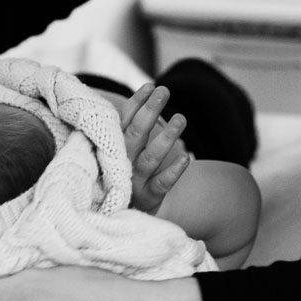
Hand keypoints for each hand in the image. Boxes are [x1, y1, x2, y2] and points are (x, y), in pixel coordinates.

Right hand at [119, 82, 190, 214]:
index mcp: (113, 147)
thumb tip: (147, 91)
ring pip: (150, 157)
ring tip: (181, 119)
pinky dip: (174, 171)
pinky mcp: (148, 198)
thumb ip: (127, 125)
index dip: (137, 103)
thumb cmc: (124, 172)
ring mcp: (134, 181)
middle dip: (150, 111)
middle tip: (164, 91)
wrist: (120, 214)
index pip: (123, 121)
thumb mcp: (120, 149)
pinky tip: (186, 157)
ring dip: (165, 138)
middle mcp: (121, 162)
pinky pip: (162, 184)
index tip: (151, 85)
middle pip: (136, 134)